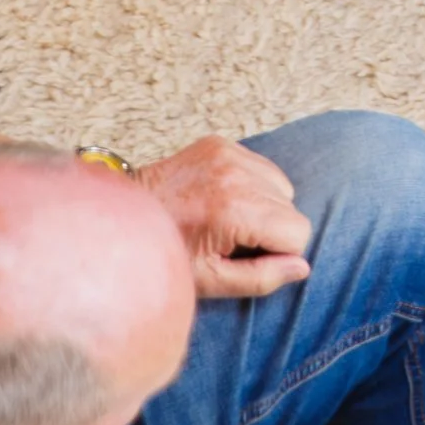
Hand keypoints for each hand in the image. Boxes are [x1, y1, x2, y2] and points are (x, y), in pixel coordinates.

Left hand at [136, 137, 313, 298]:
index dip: (278, 253)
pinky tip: (223, 200)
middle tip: (233, 240)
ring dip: (265, 207)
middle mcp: (236, 175)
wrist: (123, 217)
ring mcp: (228, 154)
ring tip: (228, 220)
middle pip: (292, 209)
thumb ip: (262, 278)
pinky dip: (253, 186)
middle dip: (271, 230)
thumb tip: (301, 267)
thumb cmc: (165, 253)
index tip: (246, 257)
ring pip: (282, 187)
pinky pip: (263, 168)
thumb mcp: (211, 280)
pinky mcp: (220, 144)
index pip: (298, 232)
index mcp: (235, 210)